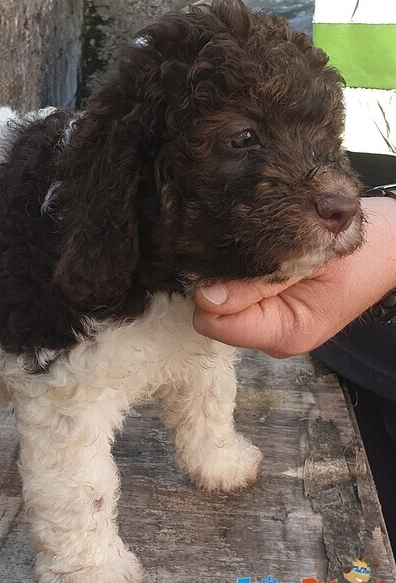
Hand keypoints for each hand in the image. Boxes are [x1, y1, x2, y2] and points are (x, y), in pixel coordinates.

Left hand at [193, 197, 395, 357]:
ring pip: (223, 304)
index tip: (226, 259)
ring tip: (263, 251)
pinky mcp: (271, 310)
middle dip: (222, 283)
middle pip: (214, 315)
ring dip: (233, 277)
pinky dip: (242, 276)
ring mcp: (272, 325)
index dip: (211, 291)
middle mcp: (274, 338)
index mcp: (286, 333)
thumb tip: (205, 297)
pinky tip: (263, 257)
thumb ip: (258, 280)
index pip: (214, 323)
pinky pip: (237, 296)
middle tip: (250, 250)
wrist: (393, 244)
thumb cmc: (361, 251)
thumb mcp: (312, 258)